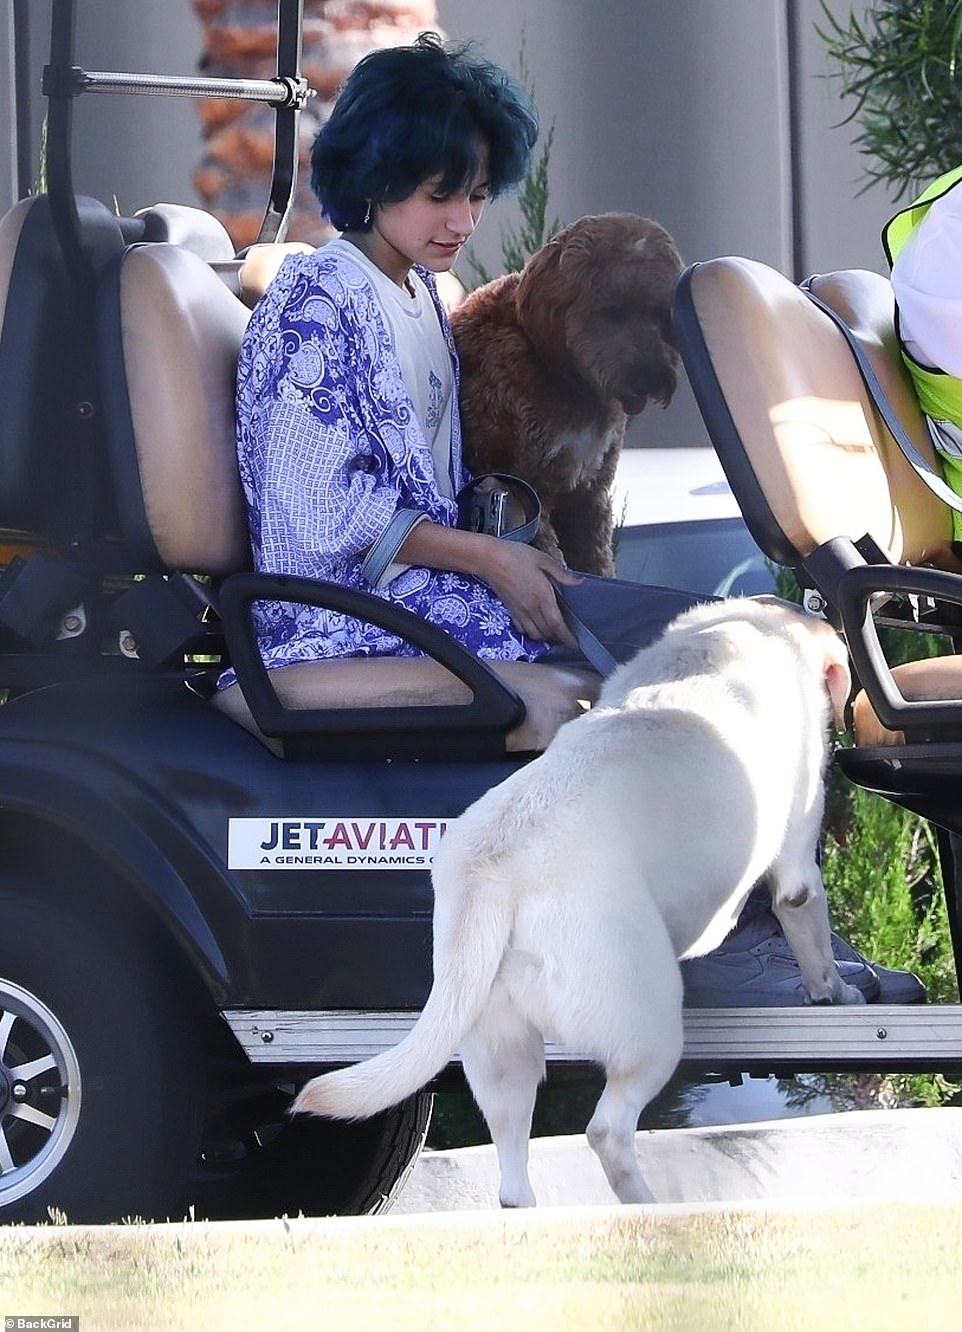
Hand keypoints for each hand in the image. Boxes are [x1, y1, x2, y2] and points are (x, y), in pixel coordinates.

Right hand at [394, 519, 581, 644]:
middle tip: (568, 635)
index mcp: (543, 596)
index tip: (576, 643)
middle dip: (559, 637)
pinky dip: (531, 631)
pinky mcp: (510, 611)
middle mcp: (532, 608)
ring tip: (553, 631)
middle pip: (548, 632)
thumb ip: (562, 574)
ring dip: (546, 636)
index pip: (557, 624)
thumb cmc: (516, 556)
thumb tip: (579, 582)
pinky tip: (536, 625)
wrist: (489, 559)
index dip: (567, 637)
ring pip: (535, 634)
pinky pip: (522, 629)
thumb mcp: (543, 559)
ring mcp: (519, 612)